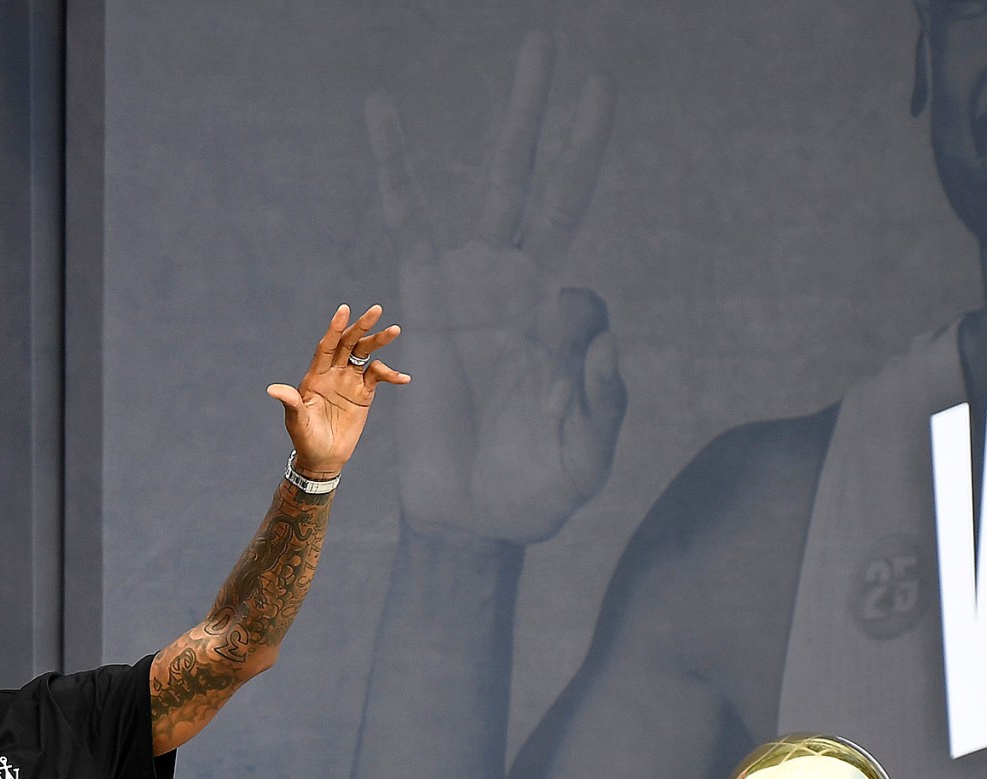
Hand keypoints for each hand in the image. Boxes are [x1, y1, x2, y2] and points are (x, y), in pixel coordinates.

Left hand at [269, 304, 410, 477]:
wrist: (323, 458)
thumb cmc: (305, 439)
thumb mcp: (296, 422)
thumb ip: (290, 403)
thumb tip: (273, 390)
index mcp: (316, 375)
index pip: (327, 346)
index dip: (335, 329)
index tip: (344, 311)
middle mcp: (333, 373)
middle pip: (349, 343)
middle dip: (362, 326)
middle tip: (376, 310)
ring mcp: (349, 381)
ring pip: (365, 354)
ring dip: (379, 341)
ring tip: (394, 330)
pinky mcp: (363, 394)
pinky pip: (378, 377)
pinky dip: (391, 375)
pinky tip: (403, 378)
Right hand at [365, 33, 624, 541]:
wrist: (467, 519)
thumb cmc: (534, 493)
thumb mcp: (587, 460)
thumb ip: (605, 405)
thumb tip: (598, 333)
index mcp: (564, 328)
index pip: (585, 298)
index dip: (573, 341)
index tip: (552, 387)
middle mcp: (523, 289)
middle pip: (556, 192)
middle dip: (571, 132)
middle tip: (584, 64)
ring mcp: (474, 283)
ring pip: (501, 183)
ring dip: (520, 120)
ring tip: (536, 51)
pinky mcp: (424, 292)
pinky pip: (406, 215)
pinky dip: (395, 163)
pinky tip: (382, 108)